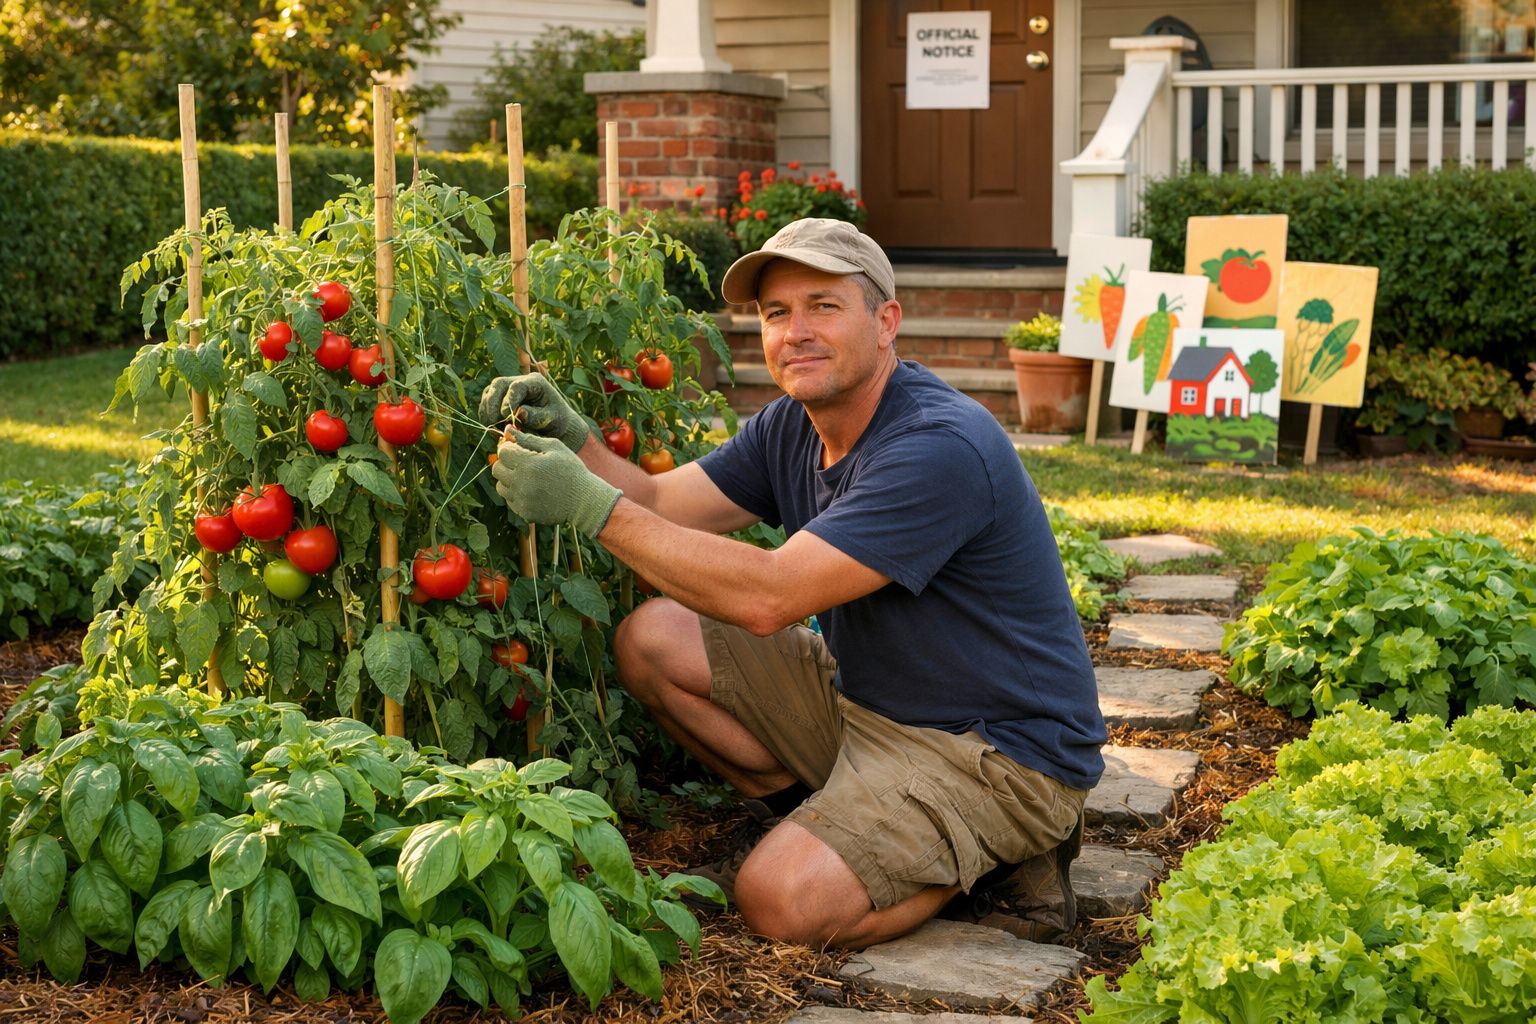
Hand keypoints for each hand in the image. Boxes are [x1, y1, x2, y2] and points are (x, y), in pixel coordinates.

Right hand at [478, 373, 589, 452]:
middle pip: (497, 385)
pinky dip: (486, 417)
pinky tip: (494, 429)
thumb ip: (538, 416)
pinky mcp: (498, 398)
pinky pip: (485, 404)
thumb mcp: (553, 419)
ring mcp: (506, 388)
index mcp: (535, 382)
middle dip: (493, 406)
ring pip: (488, 394)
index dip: (509, 401)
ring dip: (488, 413)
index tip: (508, 417)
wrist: (554, 423)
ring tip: (497, 430)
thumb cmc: (556, 420)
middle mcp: (519, 381)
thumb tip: (520, 412)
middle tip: (496, 425)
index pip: (516, 386)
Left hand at [491, 429, 621, 537]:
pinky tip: (532, 490)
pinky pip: (510, 501)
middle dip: (506, 463)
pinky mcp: (524, 512)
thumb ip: (528, 438)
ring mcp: (521, 500)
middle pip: (497, 469)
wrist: (584, 500)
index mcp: (528, 464)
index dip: (509, 448)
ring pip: (500, 486)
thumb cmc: (571, 469)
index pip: (502, 452)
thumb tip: (508, 429)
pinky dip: (516, 494)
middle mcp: (521, 483)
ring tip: (526, 477)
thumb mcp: (554, 447)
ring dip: (509, 479)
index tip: (519, 449)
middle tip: (521, 463)